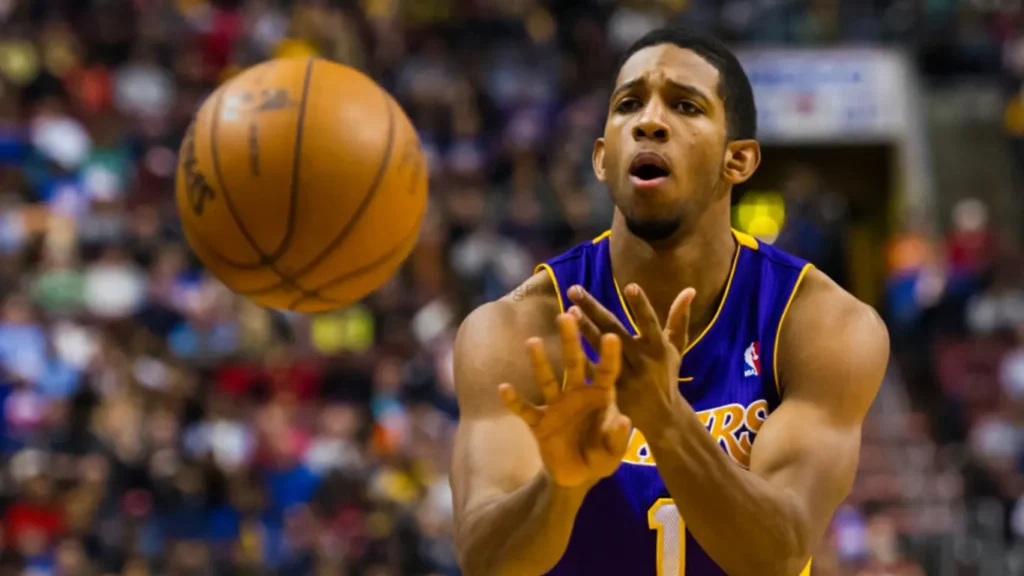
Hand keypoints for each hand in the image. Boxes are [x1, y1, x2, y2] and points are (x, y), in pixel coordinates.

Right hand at [499, 314, 631, 488]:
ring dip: (540, 362)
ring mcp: (556, 405)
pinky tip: (504, 388)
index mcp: (600, 396)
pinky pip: (525, 409)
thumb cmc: (600, 457)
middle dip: (570, 340)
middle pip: (574, 362)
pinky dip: (514, 401)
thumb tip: (624, 421)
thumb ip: (617, 438)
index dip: (609, 355)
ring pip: (547, 379)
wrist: (576, 476)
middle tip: (565, 316)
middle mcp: (577, 393)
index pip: (606, 371)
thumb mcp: (613, 453)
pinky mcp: (538, 421)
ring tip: (532, 342)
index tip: (611, 336)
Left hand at [567, 284, 694, 433]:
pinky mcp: (611, 392)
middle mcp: (641, 361)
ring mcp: (625, 377)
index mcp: (658, 348)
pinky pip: (592, 372)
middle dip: (593, 309)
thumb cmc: (666, 375)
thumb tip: (689, 289)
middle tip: (574, 290)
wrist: (662, 418)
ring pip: (600, 350)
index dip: (641, 306)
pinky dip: (580, 357)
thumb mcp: (676, 348)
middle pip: (614, 331)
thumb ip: (678, 319)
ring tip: (568, 311)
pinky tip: (564, 342)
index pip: (650, 323)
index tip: (630, 286)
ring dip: (583, 329)